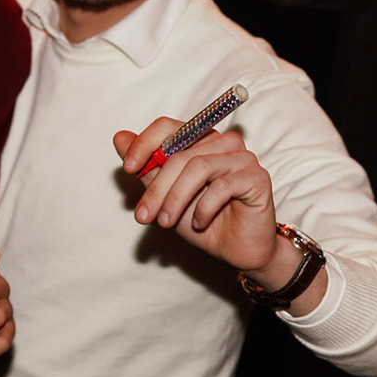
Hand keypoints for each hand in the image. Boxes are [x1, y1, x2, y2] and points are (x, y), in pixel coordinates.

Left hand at [116, 121, 280, 274]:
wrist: (236, 250)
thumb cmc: (200, 220)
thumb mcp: (165, 195)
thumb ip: (145, 167)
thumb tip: (119, 137)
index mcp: (199, 140)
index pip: (167, 126)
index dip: (144, 144)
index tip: (128, 169)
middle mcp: (222, 142)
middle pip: (180, 152)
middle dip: (156, 187)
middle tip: (143, 215)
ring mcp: (242, 157)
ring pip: (198, 167)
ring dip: (175, 198)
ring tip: (166, 222)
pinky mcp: (257, 177)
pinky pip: (222, 186)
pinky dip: (204, 207)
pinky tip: (199, 222)